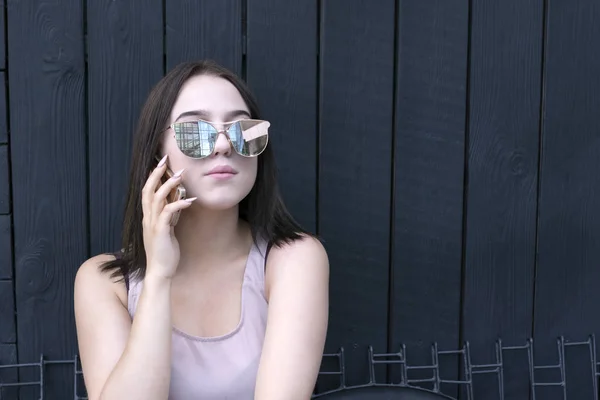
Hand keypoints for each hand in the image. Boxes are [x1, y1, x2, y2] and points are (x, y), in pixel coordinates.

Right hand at [141, 155, 194, 278]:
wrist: (160, 271)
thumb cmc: (165, 251)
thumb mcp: (168, 228)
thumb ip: (170, 215)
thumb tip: (178, 201)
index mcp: (148, 216)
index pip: (147, 191)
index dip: (153, 176)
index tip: (161, 162)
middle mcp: (147, 218)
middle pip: (148, 190)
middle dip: (156, 173)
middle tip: (166, 159)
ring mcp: (152, 224)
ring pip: (157, 198)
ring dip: (168, 185)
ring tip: (180, 175)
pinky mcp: (161, 232)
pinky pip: (168, 213)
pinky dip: (178, 204)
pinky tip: (190, 200)